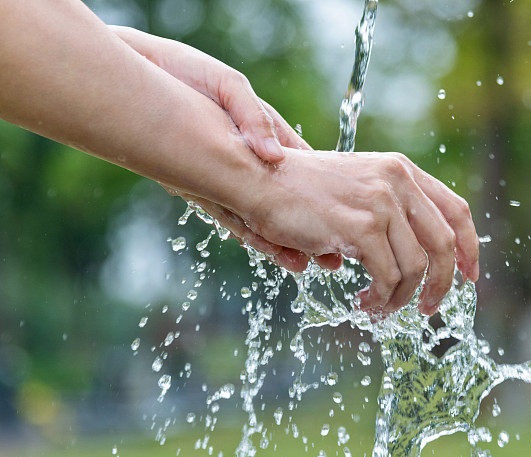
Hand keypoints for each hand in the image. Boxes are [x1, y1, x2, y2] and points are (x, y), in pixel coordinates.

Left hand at [110, 26, 341, 270]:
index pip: (305, 168)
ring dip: (280, 239)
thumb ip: (253, 118)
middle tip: (330, 255)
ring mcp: (226, 174)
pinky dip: (247, 231)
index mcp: (267, 134)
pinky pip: (227, 212)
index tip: (342, 216)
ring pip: (258, 214)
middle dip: (307, 227)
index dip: (324, 192)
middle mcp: (250, 159)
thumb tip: (274, 157)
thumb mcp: (228, 87)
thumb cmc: (187, 70)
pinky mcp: (199, 182)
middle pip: (285, 201)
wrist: (139, 72)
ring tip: (302, 263)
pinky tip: (267, 249)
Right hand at [235, 149, 479, 315]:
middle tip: (427, 309)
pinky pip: (388, 276)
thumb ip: (390, 212)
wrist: (259, 179)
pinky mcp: (361, 226)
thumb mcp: (357, 190)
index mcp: (401, 170)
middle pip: (444, 244)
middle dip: (442, 284)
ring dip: (400, 298)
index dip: (468, 249)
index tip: (469, 277)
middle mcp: (397, 181)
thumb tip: (418, 261)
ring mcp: (380, 202)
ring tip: (378, 308)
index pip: (456, 211)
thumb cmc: (302, 192)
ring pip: (415, 267)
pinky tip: (364, 302)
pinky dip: (380, 298)